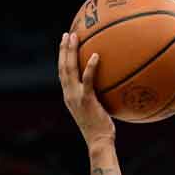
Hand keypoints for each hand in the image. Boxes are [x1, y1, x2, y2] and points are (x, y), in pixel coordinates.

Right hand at [58, 32, 114, 147]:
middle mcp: (68, 94)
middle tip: (67, 34)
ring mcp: (75, 96)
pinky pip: (88, 80)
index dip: (62, 58)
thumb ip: (98, 99)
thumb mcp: (96, 111)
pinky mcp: (86, 99)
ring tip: (74, 36)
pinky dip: (91, 67)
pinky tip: (96, 55)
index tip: (65, 45)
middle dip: (64, 49)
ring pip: (69, 69)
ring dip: (71, 51)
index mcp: (69, 96)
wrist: (99, 141)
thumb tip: (112, 88)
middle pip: (62, 67)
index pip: (62, 73)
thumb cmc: (102, 129)